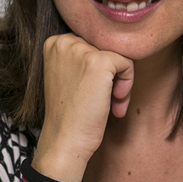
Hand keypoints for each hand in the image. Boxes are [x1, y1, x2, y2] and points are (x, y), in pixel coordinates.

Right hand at [35, 34, 134, 172]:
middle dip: (111, 75)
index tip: (93, 92)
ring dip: (120, 82)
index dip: (99, 70)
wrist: (65, 140)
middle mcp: (64, 41)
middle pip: (106, 47)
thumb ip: (82, 57)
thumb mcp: (68, 76)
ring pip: (118, 56)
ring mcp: (81, 50)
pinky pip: (128, 63)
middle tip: (104, 100)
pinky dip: (128, 84)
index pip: (93, 44)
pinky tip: (115, 103)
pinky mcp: (99, 61)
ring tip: (110, 104)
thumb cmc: (71, 113)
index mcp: (54, 42)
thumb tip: (115, 44)